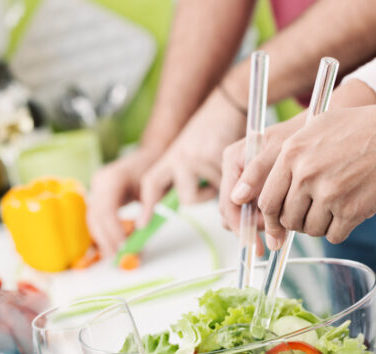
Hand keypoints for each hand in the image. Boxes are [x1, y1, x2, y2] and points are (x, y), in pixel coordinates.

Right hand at [88, 149, 159, 255]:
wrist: (151, 153)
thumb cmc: (155, 168)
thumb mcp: (156, 188)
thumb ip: (149, 210)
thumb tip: (142, 235)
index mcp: (113, 177)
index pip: (107, 211)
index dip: (114, 232)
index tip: (124, 248)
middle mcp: (100, 181)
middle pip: (96, 217)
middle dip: (106, 240)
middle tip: (118, 257)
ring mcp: (96, 186)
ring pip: (93, 219)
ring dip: (103, 239)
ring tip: (115, 255)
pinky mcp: (98, 194)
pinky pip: (97, 216)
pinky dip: (104, 231)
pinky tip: (113, 243)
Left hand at [138, 90, 245, 224]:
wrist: (226, 106)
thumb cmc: (209, 130)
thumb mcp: (186, 151)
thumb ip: (183, 174)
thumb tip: (185, 200)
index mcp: (170, 159)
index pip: (151, 184)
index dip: (147, 206)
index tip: (142, 224)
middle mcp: (180, 159)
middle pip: (185, 199)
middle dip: (200, 197)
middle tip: (209, 186)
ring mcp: (199, 160)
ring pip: (210, 193)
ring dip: (219, 187)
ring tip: (222, 166)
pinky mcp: (219, 160)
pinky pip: (227, 185)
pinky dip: (234, 180)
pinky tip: (232, 162)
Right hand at [218, 115, 304, 232]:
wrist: (318, 127)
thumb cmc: (299, 132)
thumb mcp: (279, 148)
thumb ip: (257, 172)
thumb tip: (237, 199)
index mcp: (234, 160)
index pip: (228, 203)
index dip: (240, 226)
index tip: (254, 243)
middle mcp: (237, 172)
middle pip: (233, 213)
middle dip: (252, 228)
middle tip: (275, 238)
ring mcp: (248, 181)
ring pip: (245, 215)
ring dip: (262, 226)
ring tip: (283, 228)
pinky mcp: (260, 188)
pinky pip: (257, 211)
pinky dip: (269, 220)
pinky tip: (284, 223)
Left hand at [230, 89, 375, 245]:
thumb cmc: (366, 128)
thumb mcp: (319, 126)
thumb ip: (288, 154)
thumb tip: (248, 187)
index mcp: (292, 151)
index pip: (265, 197)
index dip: (267, 217)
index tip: (271, 228)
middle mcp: (305, 172)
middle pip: (284, 218)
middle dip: (294, 224)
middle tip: (310, 216)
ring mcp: (328, 192)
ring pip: (308, 229)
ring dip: (320, 226)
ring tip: (337, 207)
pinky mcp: (351, 210)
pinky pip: (333, 235)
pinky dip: (341, 230)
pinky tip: (352, 212)